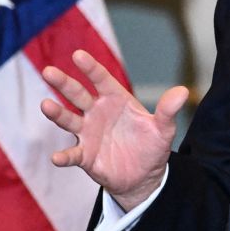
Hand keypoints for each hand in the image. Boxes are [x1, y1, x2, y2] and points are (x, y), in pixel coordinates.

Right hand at [39, 49, 188, 209]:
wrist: (144, 175)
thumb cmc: (152, 145)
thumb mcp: (163, 129)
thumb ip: (167, 111)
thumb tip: (183, 91)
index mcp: (116, 100)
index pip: (101, 79)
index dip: (90, 68)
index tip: (78, 55)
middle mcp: (97, 113)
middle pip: (78, 95)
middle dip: (64, 83)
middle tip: (49, 71)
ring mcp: (88, 133)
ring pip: (68, 120)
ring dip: (57, 113)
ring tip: (46, 105)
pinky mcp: (85, 156)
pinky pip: (72, 154)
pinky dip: (64, 156)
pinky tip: (57, 158)